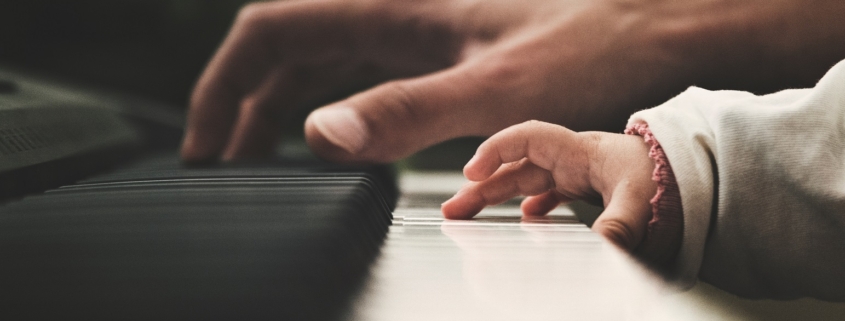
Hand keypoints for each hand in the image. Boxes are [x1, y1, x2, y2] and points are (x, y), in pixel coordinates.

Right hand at [180, 0, 844, 162]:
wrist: (663, 28)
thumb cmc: (599, 42)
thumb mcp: (500, 89)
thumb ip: (408, 110)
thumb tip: (320, 132)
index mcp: (395, 9)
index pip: (271, 31)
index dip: (223, 84)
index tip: (205, 143)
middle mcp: (396, 13)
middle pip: (285, 49)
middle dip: (241, 105)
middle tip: (221, 166)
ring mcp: (416, 32)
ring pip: (319, 64)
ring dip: (278, 111)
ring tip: (257, 163)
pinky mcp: (440, 51)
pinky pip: (359, 77)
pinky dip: (326, 110)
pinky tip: (330, 144)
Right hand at [441, 121, 655, 249]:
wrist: (694, 174)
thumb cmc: (669, 177)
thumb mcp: (643, 199)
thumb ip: (621, 223)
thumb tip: (603, 247)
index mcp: (580, 151)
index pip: (528, 138)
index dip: (496, 150)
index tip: (472, 173)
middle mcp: (572, 160)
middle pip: (515, 167)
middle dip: (481, 185)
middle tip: (453, 209)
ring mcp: (576, 174)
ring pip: (524, 181)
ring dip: (496, 196)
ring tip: (469, 216)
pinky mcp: (584, 188)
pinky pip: (546, 193)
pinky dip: (529, 205)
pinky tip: (521, 220)